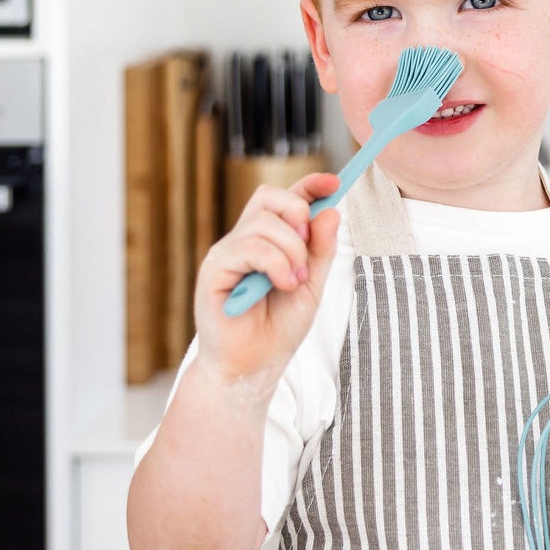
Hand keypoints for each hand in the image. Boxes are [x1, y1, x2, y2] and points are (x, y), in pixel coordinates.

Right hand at [192, 171, 341, 391]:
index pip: (286, 199)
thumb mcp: (312, 286)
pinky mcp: (214, 269)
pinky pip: (249, 247)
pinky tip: (282, 285)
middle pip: (270, 197)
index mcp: (269, 240)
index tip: (334, 183)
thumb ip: (321, 251)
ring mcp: (227, 252)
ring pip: (264, 224)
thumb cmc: (278, 328)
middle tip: (308, 252)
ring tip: (295, 281)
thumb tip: (331, 211)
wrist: (254, 366)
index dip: (309, 184)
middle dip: (299, 214)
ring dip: (291, 251)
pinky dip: (275, 263)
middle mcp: (245, 239)